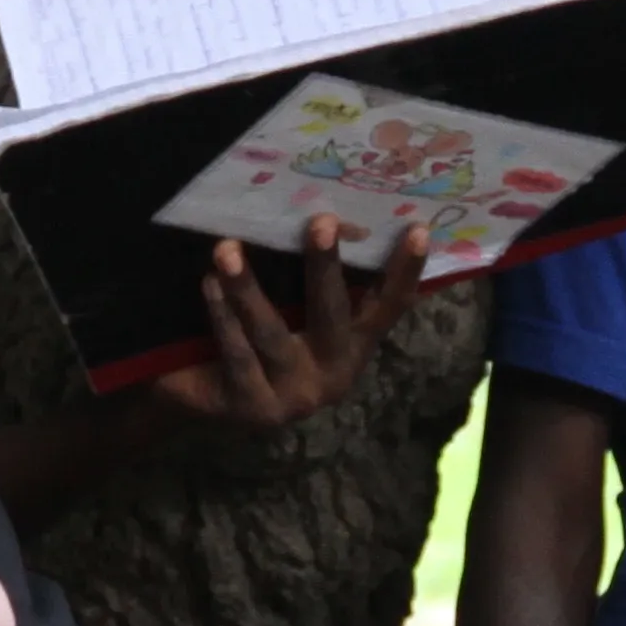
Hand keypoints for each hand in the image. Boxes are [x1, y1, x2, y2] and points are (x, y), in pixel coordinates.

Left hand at [140, 212, 434, 435]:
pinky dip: (222, 316)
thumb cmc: (259, 340)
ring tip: (227, 249)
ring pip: (271, 334)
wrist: (206, 398)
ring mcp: (293, 397)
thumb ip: (317, 278)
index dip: (405, 272)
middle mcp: (332, 375)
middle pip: (332, 315)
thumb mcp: (294, 310)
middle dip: (326, 266)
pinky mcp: (253, 408)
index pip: (389, 307)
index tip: (418, 230)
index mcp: (353, 348)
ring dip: (247, 288)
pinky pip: (237, 354)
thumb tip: (337, 218)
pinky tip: (209, 284)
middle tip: (322, 221)